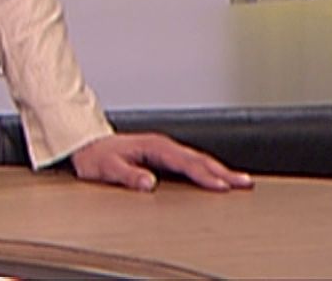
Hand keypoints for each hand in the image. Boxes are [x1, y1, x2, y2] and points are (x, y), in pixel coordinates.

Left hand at [69, 132, 253, 192]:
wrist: (86, 145)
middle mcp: (162, 145)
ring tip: (240, 181)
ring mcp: (164, 149)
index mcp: (153, 146)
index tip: (221, 186)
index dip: (204, 175)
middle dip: (223, 171)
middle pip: (198, 158)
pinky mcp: (163, 155)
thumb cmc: (97, 157)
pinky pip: (191, 161)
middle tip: (244, 183)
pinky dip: (208, 169)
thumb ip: (128, 175)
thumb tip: (149, 184)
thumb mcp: (108, 168)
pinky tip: (217, 177)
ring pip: (198, 159)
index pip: (184, 162)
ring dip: (220, 170)